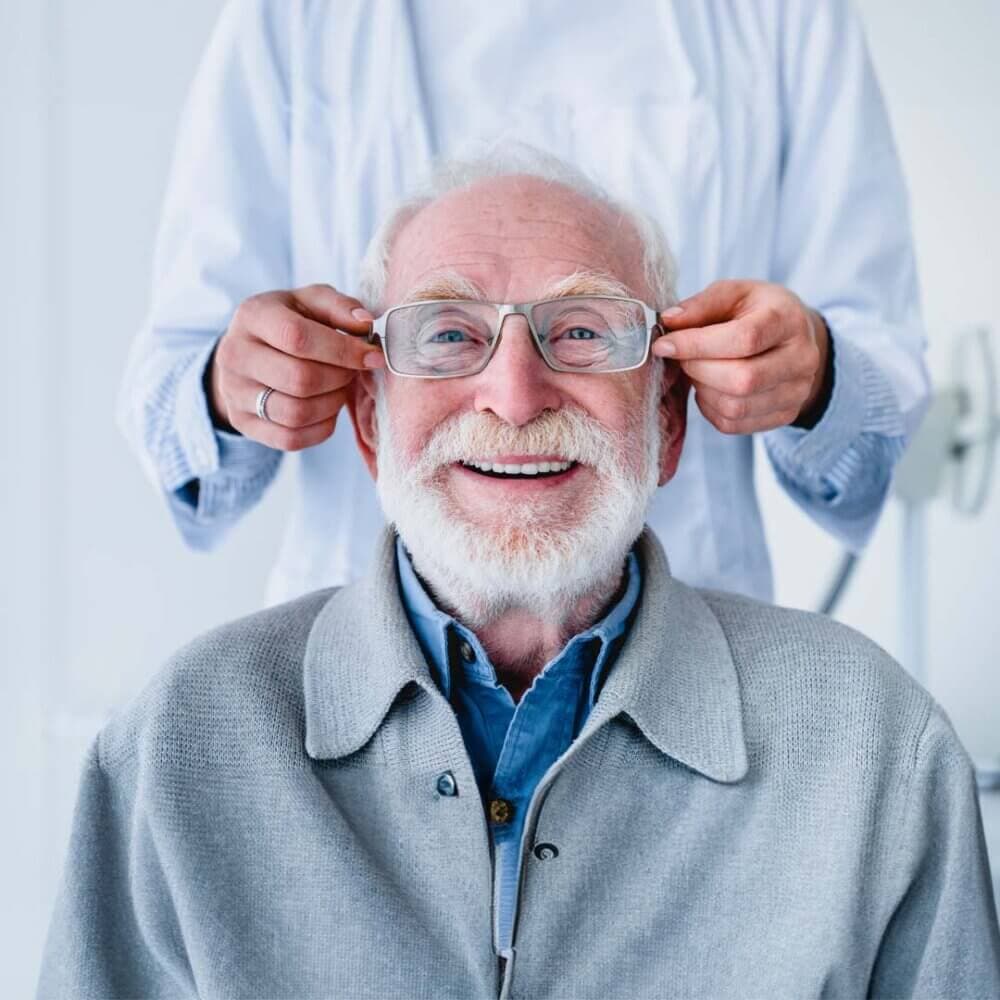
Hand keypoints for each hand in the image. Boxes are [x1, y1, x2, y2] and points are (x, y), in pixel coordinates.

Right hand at [208, 283, 383, 450]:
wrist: (247, 352)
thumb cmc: (288, 323)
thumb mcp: (310, 303)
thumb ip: (339, 306)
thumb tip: (365, 324)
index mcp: (252, 316)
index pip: (298, 337)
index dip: (343, 350)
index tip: (372, 356)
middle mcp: (235, 355)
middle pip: (299, 379)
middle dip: (340, 378)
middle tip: (352, 371)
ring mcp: (235, 393)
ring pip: (296, 413)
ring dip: (332, 403)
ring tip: (338, 387)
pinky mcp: (243, 423)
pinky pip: (291, 439)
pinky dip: (320, 427)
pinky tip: (326, 408)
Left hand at [651, 279, 829, 434]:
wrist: (795, 338)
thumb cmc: (758, 312)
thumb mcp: (734, 294)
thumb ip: (701, 305)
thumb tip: (669, 322)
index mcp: (788, 320)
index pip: (744, 338)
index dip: (697, 344)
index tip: (665, 345)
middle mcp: (801, 359)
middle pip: (742, 379)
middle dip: (699, 370)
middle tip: (683, 359)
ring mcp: (797, 391)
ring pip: (735, 407)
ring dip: (703, 391)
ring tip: (698, 371)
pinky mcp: (785, 414)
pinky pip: (734, 424)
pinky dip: (710, 408)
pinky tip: (710, 388)